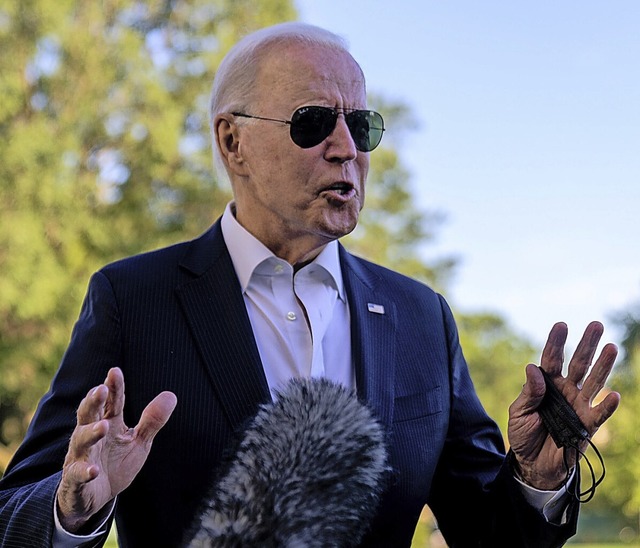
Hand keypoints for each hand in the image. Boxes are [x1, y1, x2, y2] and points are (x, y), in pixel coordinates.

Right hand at [56, 367, 176, 531]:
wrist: (93, 499)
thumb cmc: (115, 464)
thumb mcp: (138, 442)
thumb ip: (151, 421)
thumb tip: (171, 395)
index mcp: (108, 424)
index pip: (110, 403)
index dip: (113, 388)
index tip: (115, 371)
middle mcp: (90, 436)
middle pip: (88, 414)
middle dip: (93, 401)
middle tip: (100, 389)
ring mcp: (81, 457)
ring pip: (81, 441)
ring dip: (91, 433)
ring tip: (103, 426)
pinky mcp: (75, 480)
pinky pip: (77, 474)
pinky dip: (84, 471)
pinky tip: (94, 470)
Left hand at [508, 321, 619, 489]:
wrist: (532, 464)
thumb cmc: (523, 434)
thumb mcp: (519, 412)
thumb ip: (529, 392)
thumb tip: (533, 368)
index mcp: (546, 384)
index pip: (552, 359)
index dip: (556, 343)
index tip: (561, 325)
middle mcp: (566, 390)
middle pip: (578, 363)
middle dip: (587, 345)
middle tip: (596, 325)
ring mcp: (578, 406)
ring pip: (593, 382)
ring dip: (603, 366)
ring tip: (612, 347)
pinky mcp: (587, 426)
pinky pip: (600, 414)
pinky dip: (607, 406)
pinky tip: (614, 395)